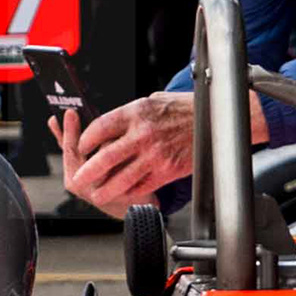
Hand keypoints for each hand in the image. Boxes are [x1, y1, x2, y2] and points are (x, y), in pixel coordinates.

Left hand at [59, 89, 269, 208]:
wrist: (216, 119)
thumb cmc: (183, 108)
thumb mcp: (152, 101)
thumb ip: (129, 116)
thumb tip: (106, 129)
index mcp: (136, 112)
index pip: (100, 128)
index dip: (84, 140)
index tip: (80, 147)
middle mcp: (143, 134)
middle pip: (105, 157)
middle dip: (87, 172)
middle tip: (78, 179)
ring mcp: (155, 155)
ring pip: (121, 178)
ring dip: (105, 189)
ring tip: (96, 194)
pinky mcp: (168, 170)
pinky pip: (142, 186)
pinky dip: (130, 192)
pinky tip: (122, 194)